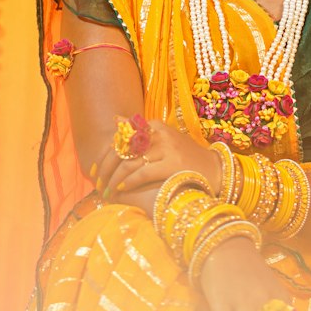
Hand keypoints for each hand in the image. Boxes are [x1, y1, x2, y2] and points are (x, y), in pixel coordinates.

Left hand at [96, 119, 219, 202]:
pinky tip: (121, 190)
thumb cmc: (186, 158)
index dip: (104, 155)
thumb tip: (116, 119)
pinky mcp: (173, 164)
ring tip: (107, 191)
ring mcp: (167, 148)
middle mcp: (160, 134)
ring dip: (114, 179)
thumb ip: (141, 132)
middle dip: (105, 169)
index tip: (95, 171)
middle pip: (121, 150)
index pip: (120, 138)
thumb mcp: (164, 139)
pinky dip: (128, 182)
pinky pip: (142, 173)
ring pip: (129, 163)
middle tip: (98, 184)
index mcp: (155, 125)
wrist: (216, 170)